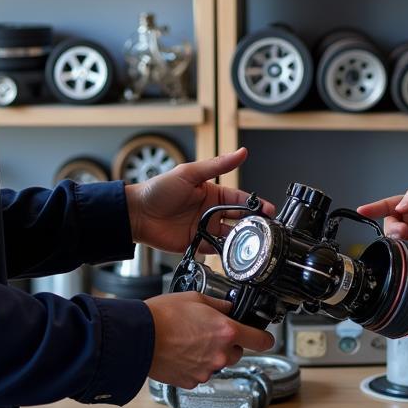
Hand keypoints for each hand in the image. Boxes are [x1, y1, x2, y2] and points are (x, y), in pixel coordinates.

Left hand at [126, 148, 274, 254]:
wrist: (137, 213)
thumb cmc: (159, 189)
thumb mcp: (190, 173)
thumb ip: (217, 165)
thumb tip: (241, 152)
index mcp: (212, 193)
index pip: (240, 199)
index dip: (257, 205)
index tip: (270, 211)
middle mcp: (211, 211)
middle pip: (239, 219)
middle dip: (254, 225)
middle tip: (267, 231)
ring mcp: (204, 229)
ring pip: (230, 236)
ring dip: (241, 240)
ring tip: (253, 244)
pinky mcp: (196, 244)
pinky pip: (216, 250)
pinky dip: (226, 253)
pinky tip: (234, 255)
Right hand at [144, 292, 274, 388]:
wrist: (139, 337)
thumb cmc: (163, 316)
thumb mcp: (195, 298)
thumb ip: (218, 304)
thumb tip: (228, 307)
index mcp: (226, 331)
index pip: (261, 340)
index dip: (264, 338)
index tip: (264, 337)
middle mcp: (220, 354)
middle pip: (237, 352)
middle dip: (227, 344)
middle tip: (209, 332)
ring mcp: (206, 370)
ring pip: (218, 363)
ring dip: (211, 354)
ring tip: (190, 340)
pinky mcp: (192, 381)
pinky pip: (201, 373)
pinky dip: (195, 365)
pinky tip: (182, 352)